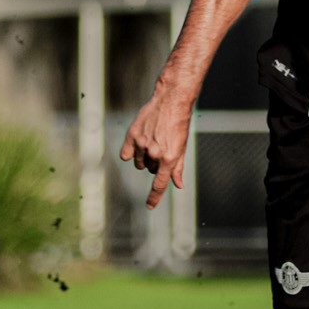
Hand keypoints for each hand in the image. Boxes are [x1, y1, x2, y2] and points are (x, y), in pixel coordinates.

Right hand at [119, 91, 193, 209]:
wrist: (171, 101)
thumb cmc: (179, 125)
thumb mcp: (182, 147)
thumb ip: (177, 168)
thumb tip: (178, 185)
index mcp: (169, 158)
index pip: (159, 184)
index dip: (154, 197)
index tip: (149, 206)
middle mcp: (154, 153)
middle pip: (150, 170)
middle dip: (155, 164)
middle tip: (161, 149)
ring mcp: (142, 144)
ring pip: (139, 162)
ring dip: (144, 157)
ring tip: (153, 142)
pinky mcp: (132, 135)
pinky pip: (126, 154)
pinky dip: (130, 152)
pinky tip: (138, 143)